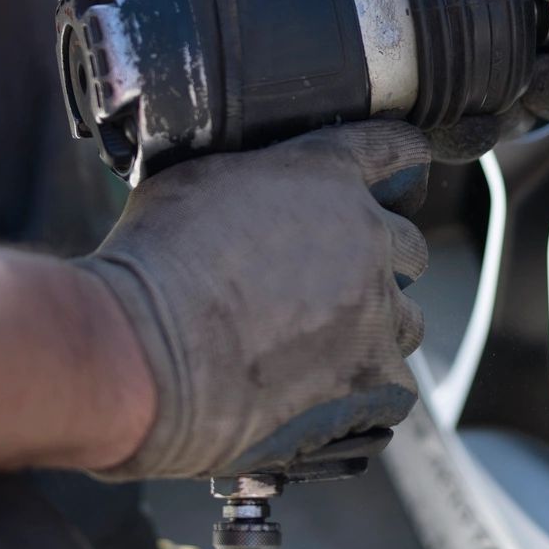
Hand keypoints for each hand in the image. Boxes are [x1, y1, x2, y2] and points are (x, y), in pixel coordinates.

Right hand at [77, 121, 431, 479]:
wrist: (139, 352)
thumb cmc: (151, 265)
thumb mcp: (192, 181)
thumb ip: (251, 177)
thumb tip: (251, 190)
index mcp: (327, 177)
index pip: (396, 152)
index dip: (402, 166)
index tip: (401, 178)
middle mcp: (367, 236)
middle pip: (410, 246)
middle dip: (378, 263)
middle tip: (328, 286)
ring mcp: (375, 311)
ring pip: (406, 320)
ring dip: (373, 330)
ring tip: (319, 350)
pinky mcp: (371, 379)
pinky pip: (394, 388)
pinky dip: (364, 394)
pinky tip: (323, 396)